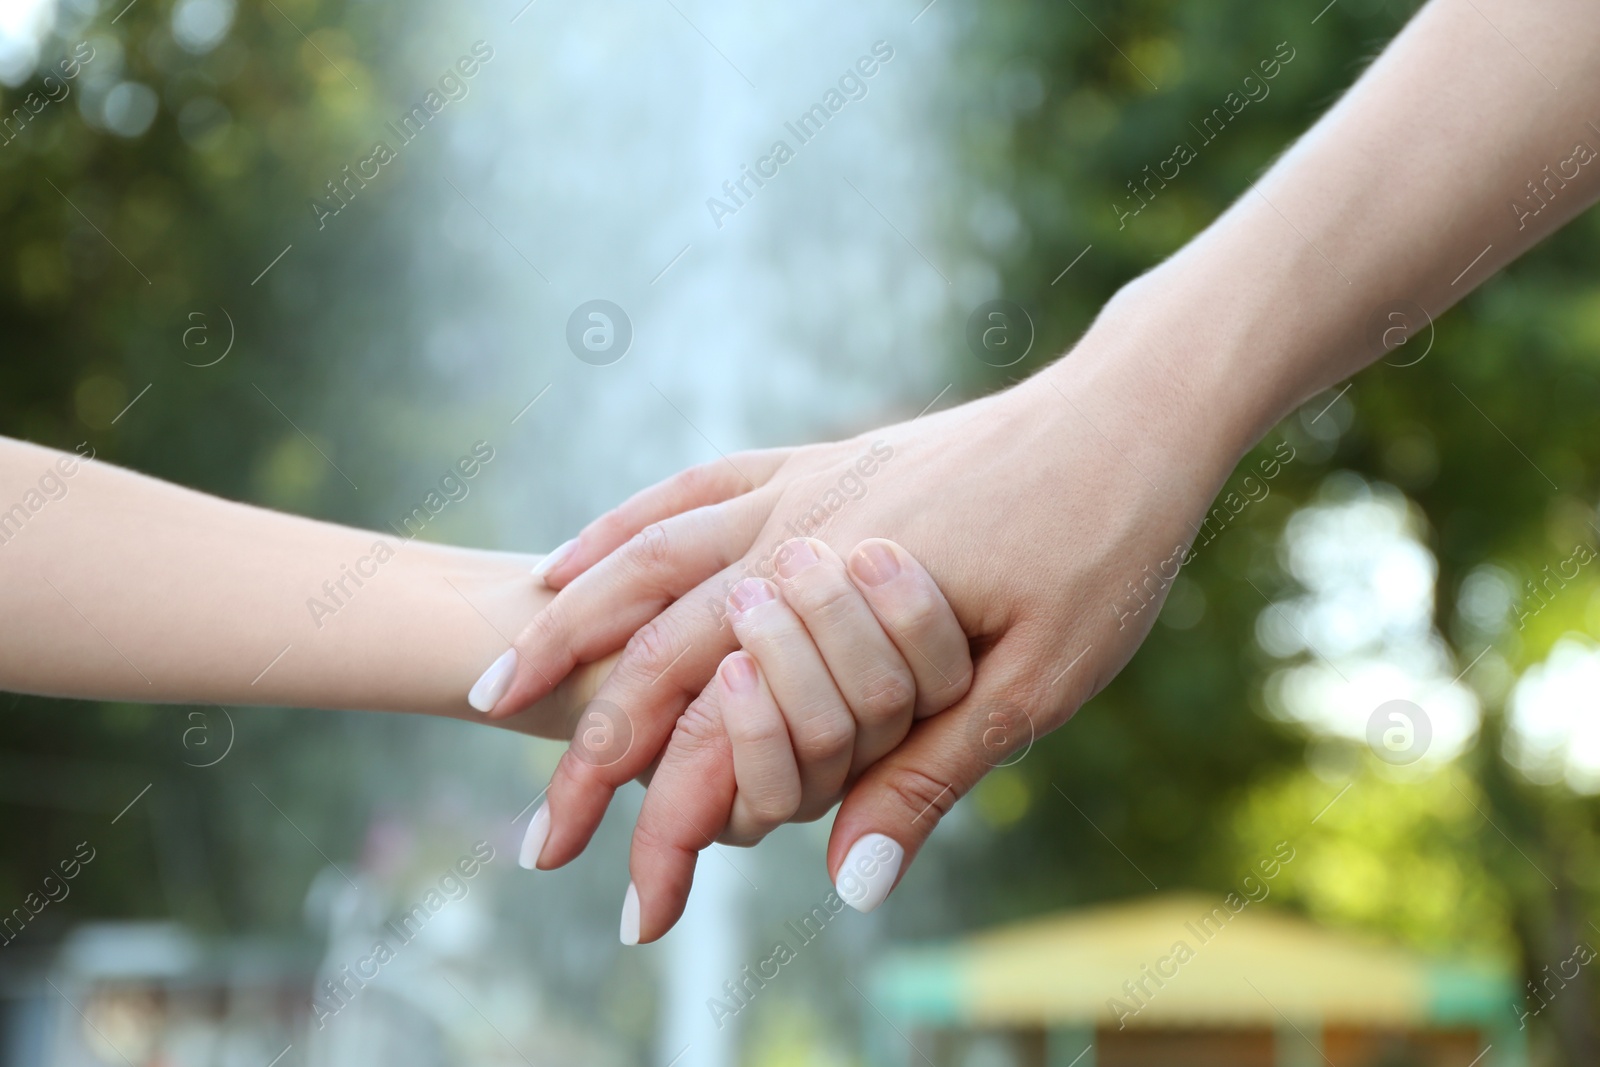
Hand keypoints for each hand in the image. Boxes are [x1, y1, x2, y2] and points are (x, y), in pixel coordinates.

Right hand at [481, 298, 1253, 913]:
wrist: (1132, 410)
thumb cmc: (1104, 547)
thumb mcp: (1038, 683)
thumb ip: (929, 777)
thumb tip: (846, 882)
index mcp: (846, 608)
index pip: (728, 743)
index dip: (673, 838)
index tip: (633, 915)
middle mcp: (797, 541)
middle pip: (654, 657)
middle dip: (588, 759)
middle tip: (534, 842)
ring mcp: (798, 490)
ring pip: (645, 561)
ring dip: (564, 630)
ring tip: (495, 686)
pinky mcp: (816, 461)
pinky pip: (692, 489)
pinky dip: (622, 528)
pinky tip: (579, 557)